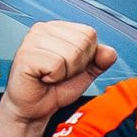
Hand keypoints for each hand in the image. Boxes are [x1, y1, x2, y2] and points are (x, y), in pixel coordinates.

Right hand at [0, 19, 116, 123]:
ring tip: (51, 75)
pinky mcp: (25, 54)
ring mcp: (32, 39)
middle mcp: (43, 29)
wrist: (34, 107)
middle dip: (77, 65)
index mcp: (58, 28)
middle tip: (60, 73)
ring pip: (71, 54)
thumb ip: (100, 61)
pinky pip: (57, 65)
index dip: (87, 56)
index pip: (89, 33)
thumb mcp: (85, 73)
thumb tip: (110, 52)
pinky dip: (54, 77)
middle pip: (82, 43)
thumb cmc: (55, 88)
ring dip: (65, 73)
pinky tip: (43, 77)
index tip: (70, 66)